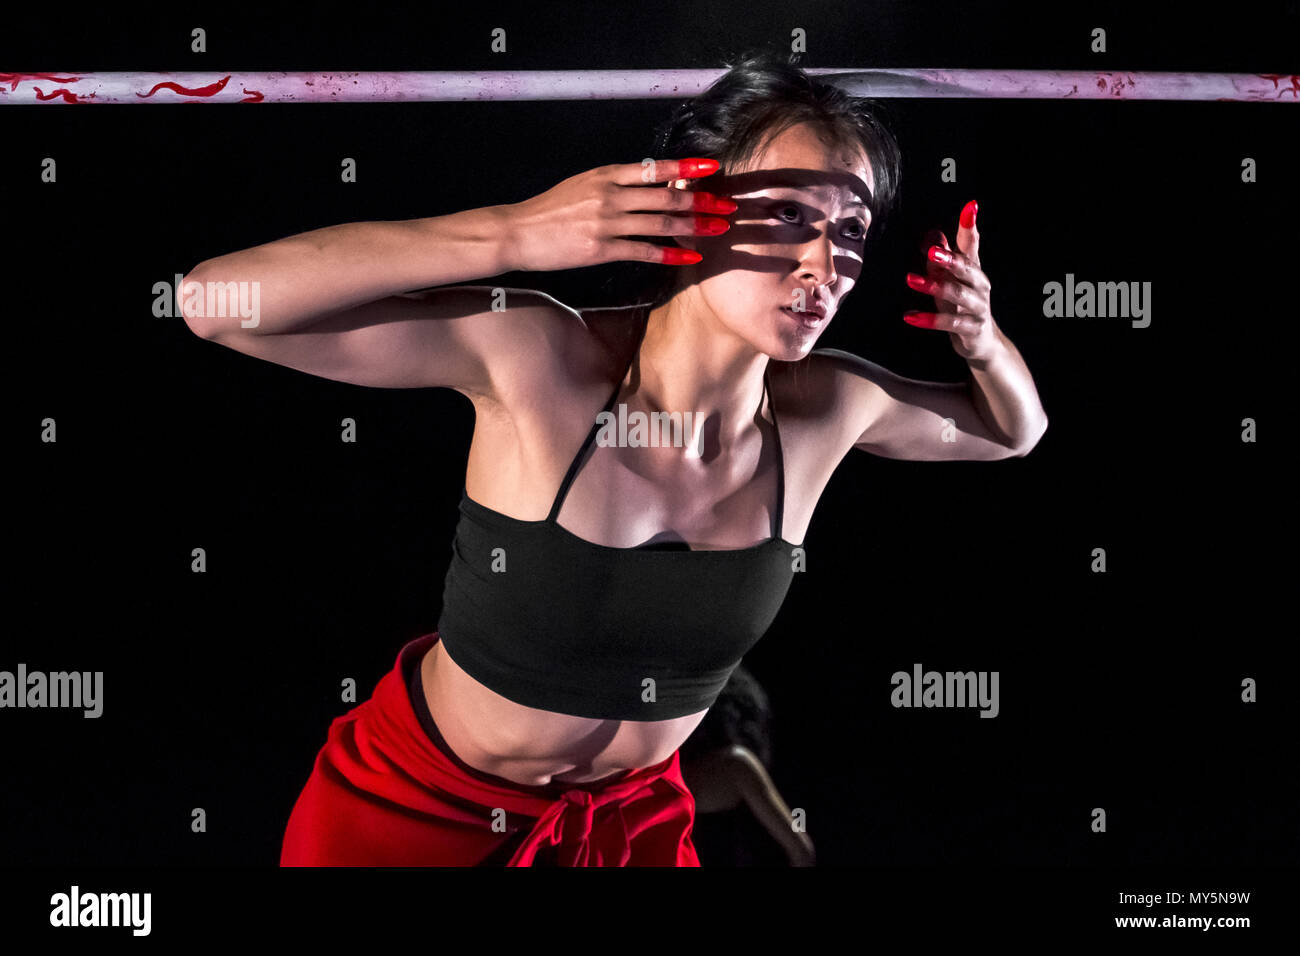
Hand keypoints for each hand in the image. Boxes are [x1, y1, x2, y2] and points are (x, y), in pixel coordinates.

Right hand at [502, 157, 736, 272]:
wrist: (518, 232)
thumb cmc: (550, 210)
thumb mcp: (583, 184)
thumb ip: (615, 183)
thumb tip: (650, 184)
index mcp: (606, 174)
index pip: (655, 167)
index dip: (686, 166)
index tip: (712, 166)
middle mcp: (610, 194)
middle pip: (666, 196)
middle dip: (701, 201)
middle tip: (727, 206)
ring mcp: (606, 222)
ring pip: (661, 223)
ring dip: (694, 227)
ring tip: (718, 230)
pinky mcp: (602, 249)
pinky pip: (644, 251)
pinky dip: (671, 254)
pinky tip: (691, 256)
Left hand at [902, 200, 999, 363]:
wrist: (981, 341)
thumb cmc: (962, 305)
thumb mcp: (949, 279)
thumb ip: (940, 258)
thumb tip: (931, 234)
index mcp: (973, 269)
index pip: (972, 243)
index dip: (970, 226)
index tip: (971, 206)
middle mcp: (979, 285)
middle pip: (966, 268)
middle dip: (950, 258)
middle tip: (931, 251)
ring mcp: (977, 307)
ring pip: (958, 294)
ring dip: (934, 286)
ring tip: (911, 280)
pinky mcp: (971, 328)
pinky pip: (950, 322)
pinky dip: (930, 319)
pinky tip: (910, 317)